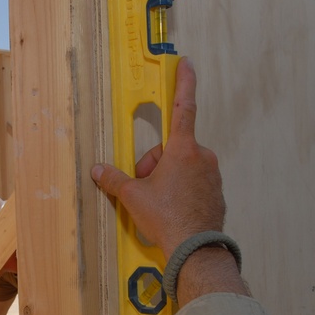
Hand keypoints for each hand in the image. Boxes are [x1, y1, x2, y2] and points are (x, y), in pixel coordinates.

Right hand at [91, 58, 223, 260]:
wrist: (196, 249)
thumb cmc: (167, 218)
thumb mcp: (133, 196)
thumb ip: (114, 179)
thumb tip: (98, 170)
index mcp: (183, 149)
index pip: (183, 107)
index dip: (183, 83)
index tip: (186, 64)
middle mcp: (202, 157)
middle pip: (171, 149)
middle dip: (154, 165)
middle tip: (143, 187)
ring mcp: (212, 175)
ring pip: (182, 167)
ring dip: (166, 179)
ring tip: (157, 204)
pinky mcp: (216, 193)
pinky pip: (193, 183)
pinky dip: (180, 192)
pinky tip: (172, 211)